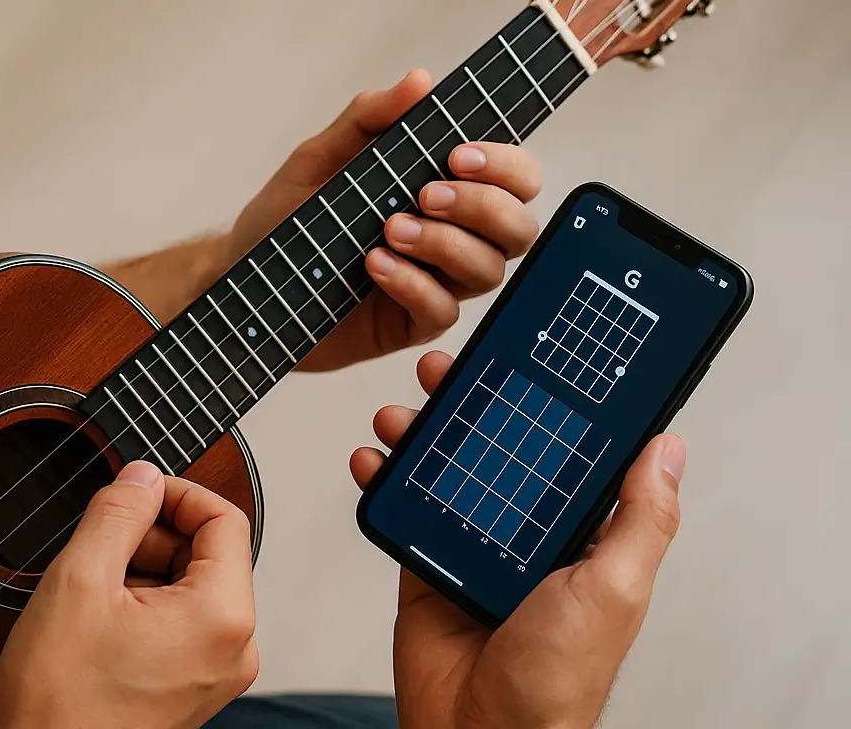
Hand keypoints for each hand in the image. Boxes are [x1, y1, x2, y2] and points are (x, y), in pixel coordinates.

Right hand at [0, 461, 257, 728]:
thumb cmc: (62, 702)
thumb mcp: (80, 580)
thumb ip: (118, 513)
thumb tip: (143, 475)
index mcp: (222, 616)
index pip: (224, 518)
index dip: (175, 493)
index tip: (131, 491)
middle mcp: (233, 648)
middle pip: (208, 553)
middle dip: (152, 535)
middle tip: (97, 545)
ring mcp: (215, 673)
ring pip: (189, 588)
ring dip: (142, 570)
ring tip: (89, 592)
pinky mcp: (191, 690)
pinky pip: (179, 624)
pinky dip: (142, 605)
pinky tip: (96, 621)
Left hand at [221, 70, 541, 370]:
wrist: (243, 276)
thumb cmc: (288, 216)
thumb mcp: (320, 158)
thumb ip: (368, 118)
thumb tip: (420, 80)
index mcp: (444, 189)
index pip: (514, 177)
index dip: (505, 165)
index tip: (458, 155)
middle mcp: (453, 235)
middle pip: (518, 226)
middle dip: (484, 206)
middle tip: (426, 194)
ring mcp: (436, 281)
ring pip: (488, 270)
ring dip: (447, 245)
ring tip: (390, 229)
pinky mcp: (410, 322)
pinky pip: (442, 311)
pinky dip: (413, 284)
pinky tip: (374, 265)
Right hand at [352, 351, 685, 728]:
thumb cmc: (557, 679)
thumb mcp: (613, 589)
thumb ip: (641, 519)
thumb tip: (670, 447)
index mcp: (579, 534)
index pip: (564, 451)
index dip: (544, 403)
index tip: (524, 361)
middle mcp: (525, 533)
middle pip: (496, 447)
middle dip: (469, 405)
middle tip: (446, 372)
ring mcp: (471, 544)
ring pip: (442, 468)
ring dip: (418, 433)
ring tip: (400, 415)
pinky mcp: (424, 564)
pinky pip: (401, 507)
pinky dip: (381, 477)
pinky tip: (372, 459)